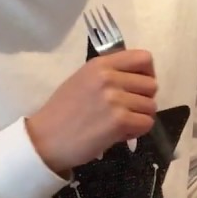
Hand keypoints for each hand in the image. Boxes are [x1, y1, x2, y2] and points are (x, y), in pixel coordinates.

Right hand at [26, 49, 157, 174]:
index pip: (143, 58)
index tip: (138, 86)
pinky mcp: (119, 120)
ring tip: (120, 123)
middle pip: (151, 85)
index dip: (148, 73)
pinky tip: (120, 133)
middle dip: (143, 99)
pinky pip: (146, 123)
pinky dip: (137, 130)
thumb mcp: (83, 80)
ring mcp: (114, 98)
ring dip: (140, 117)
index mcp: (100, 64)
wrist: (45, 139)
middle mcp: (108, 77)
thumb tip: (139, 77)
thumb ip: (110, 74)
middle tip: (127, 110)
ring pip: (151, 106)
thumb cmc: (63, 111)